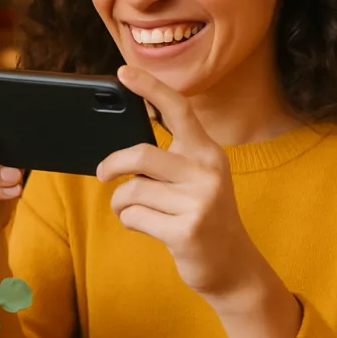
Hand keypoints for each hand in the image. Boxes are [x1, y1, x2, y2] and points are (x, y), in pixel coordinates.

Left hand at [96, 66, 263, 304]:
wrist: (233, 265)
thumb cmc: (203, 216)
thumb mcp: (197, 180)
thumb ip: (171, 159)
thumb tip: (124, 151)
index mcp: (208, 152)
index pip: (178, 109)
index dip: (150, 88)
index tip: (123, 72)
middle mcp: (206, 172)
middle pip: (140, 155)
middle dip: (113, 165)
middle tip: (104, 174)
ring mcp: (199, 201)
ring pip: (132, 190)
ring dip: (121, 203)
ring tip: (130, 210)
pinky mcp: (186, 230)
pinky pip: (135, 217)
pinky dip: (129, 221)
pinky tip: (143, 226)